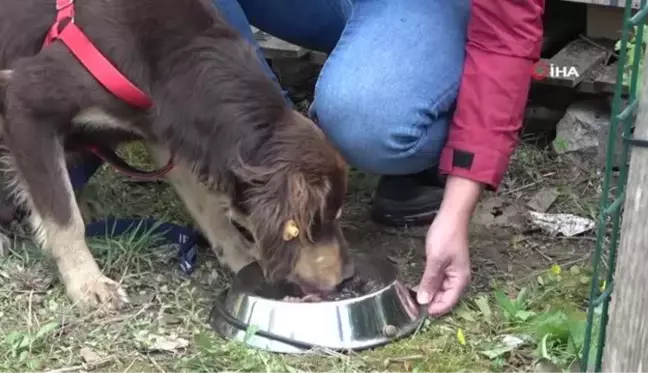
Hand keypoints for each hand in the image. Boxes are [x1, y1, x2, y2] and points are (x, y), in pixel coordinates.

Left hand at [415, 175, 480, 315]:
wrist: (451, 217)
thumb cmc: (446, 237)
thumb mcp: (435, 260)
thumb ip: (430, 281)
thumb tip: (424, 300)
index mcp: (460, 279)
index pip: (449, 302)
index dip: (436, 309)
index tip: (420, 312)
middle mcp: (458, 278)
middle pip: (445, 297)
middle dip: (431, 303)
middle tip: (413, 306)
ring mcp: (452, 272)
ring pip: (441, 290)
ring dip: (429, 294)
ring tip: (413, 298)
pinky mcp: (445, 265)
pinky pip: (438, 281)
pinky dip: (429, 284)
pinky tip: (419, 286)